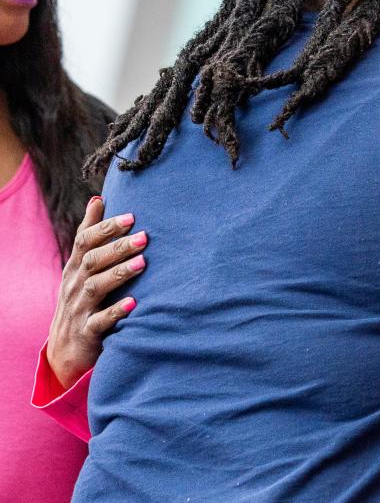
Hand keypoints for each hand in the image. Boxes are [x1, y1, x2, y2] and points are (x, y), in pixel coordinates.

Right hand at [46, 197, 147, 387]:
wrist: (65, 351)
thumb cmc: (81, 299)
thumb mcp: (82, 266)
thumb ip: (91, 234)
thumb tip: (98, 198)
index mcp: (75, 267)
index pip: (85, 241)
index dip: (106, 227)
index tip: (132, 216)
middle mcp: (74, 285)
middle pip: (92, 260)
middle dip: (118, 247)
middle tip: (145, 237)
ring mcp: (78, 308)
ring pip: (95, 287)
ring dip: (119, 273)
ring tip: (143, 262)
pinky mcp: (86, 332)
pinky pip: (99, 321)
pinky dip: (116, 311)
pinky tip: (134, 303)